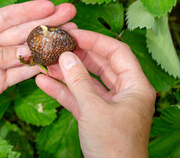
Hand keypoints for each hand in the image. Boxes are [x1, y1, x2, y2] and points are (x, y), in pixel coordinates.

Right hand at [36, 29, 155, 157]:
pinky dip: (64, 91)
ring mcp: (110, 105)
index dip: (95, 40)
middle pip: (101, 65)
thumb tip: (66, 56)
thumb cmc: (113, 145)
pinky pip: (80, 98)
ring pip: (88, 82)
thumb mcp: (94, 109)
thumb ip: (79, 81)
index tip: (74, 34)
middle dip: (78, 56)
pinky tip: (43, 82)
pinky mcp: (96, 117)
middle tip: (57, 46)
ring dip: (67, 73)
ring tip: (46, 62)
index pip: (117, 52)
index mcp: (136, 86)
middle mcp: (125, 92)